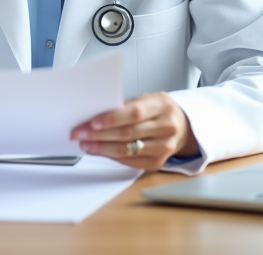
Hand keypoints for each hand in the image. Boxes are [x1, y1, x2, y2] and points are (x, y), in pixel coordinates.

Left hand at [70, 92, 198, 170]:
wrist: (182, 127)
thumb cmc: (159, 110)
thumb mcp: (147, 99)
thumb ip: (126, 106)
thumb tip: (96, 114)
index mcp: (162, 106)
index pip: (134, 113)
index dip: (112, 119)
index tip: (92, 122)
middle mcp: (167, 128)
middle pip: (128, 133)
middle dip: (99, 135)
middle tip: (80, 133)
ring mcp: (164, 148)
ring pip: (127, 150)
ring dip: (101, 148)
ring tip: (85, 143)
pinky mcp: (157, 163)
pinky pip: (130, 161)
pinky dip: (111, 156)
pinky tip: (98, 151)